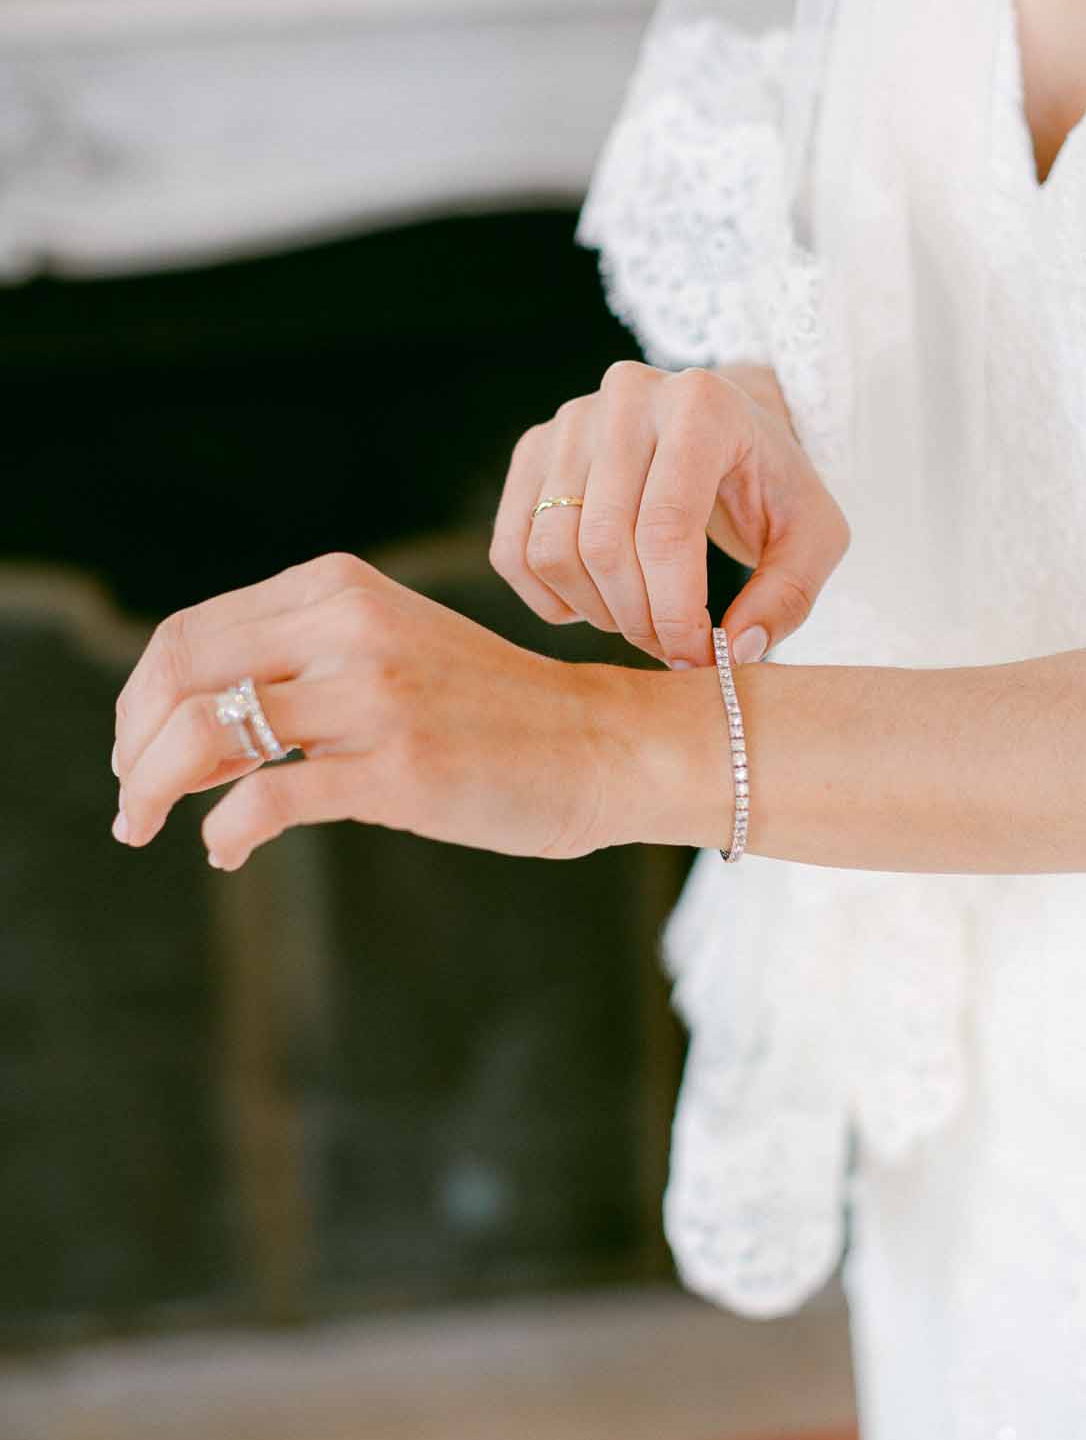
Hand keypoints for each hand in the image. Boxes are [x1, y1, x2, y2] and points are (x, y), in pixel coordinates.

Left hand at [110, 553, 626, 870]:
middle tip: (130, 801)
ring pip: (209, 732)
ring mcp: (374, 696)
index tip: (134, 751)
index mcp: (338, 588)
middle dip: (133, 747)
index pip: (189, 633)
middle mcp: (350, 626)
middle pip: (181, 674)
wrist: (602, 744)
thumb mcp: (389, 645)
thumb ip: (299, 657)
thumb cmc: (488, 710)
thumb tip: (180, 719)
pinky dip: (224, 832)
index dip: (139, 699)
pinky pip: (268, 796)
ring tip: (150, 827)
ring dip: (154, 790)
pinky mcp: (398, 769)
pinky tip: (227, 850)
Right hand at [490, 360, 849, 671]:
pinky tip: (596, 600)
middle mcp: (627, 397)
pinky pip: (514, 547)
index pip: (666, 528)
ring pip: (552, 549)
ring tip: (641, 619)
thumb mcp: (814, 535)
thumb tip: (738, 650)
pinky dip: (548, 596)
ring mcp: (571, 420)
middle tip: (672, 648)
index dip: (676, 612)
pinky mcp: (535, 449)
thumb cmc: (771, 483)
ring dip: (595, 611)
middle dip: (638, 619)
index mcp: (701, 405)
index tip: (699, 656)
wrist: (727, 430)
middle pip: (602, 543)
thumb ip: (788, 596)